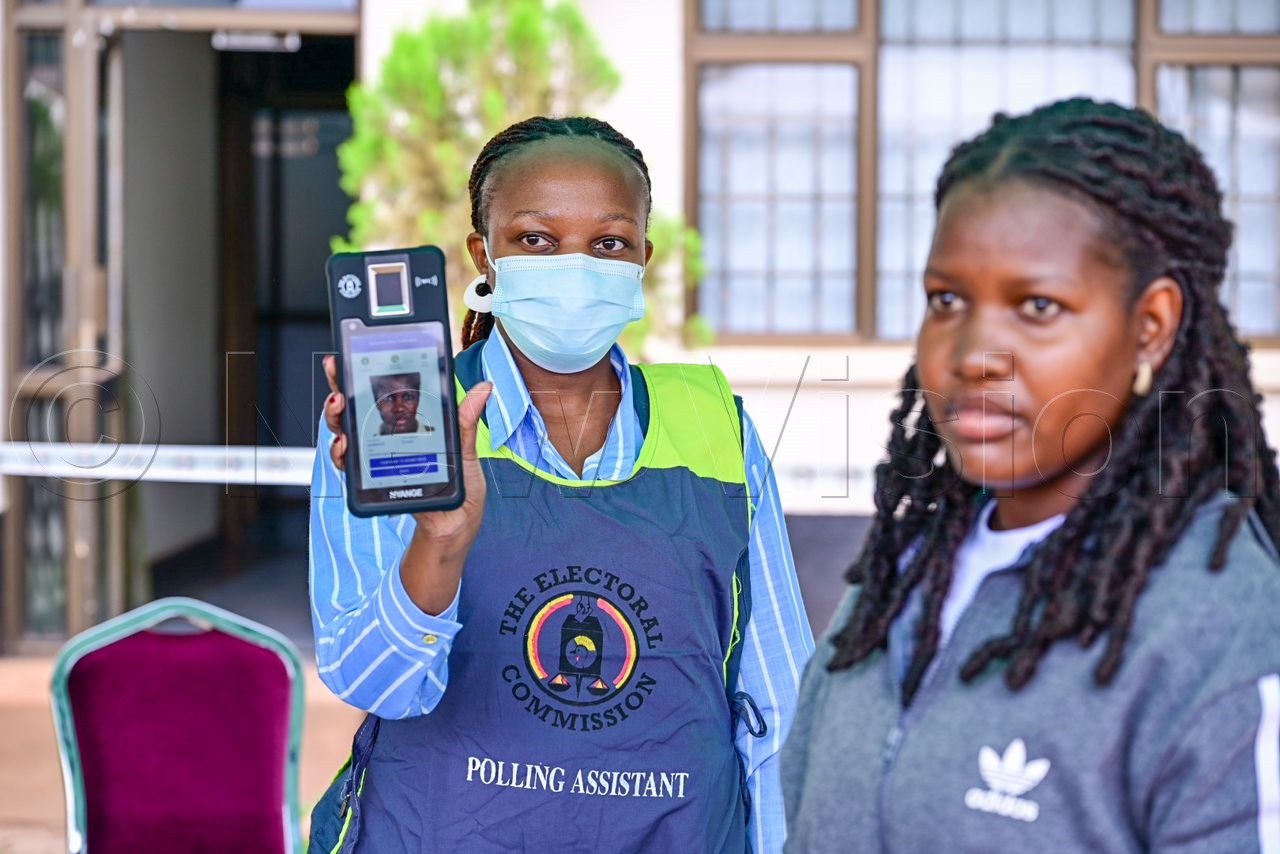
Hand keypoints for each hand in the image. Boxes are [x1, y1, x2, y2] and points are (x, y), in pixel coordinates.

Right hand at [322, 355, 492, 614]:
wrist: (456, 527)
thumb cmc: (461, 490)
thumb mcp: (467, 452)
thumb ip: (467, 421)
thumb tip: (484, 387)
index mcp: (409, 425)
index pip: (383, 394)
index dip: (365, 372)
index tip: (352, 351)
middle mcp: (387, 439)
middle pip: (356, 408)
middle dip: (340, 388)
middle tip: (338, 374)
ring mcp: (377, 459)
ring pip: (346, 433)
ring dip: (337, 418)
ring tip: (339, 407)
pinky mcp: (374, 482)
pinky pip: (351, 467)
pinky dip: (343, 455)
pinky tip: (345, 447)